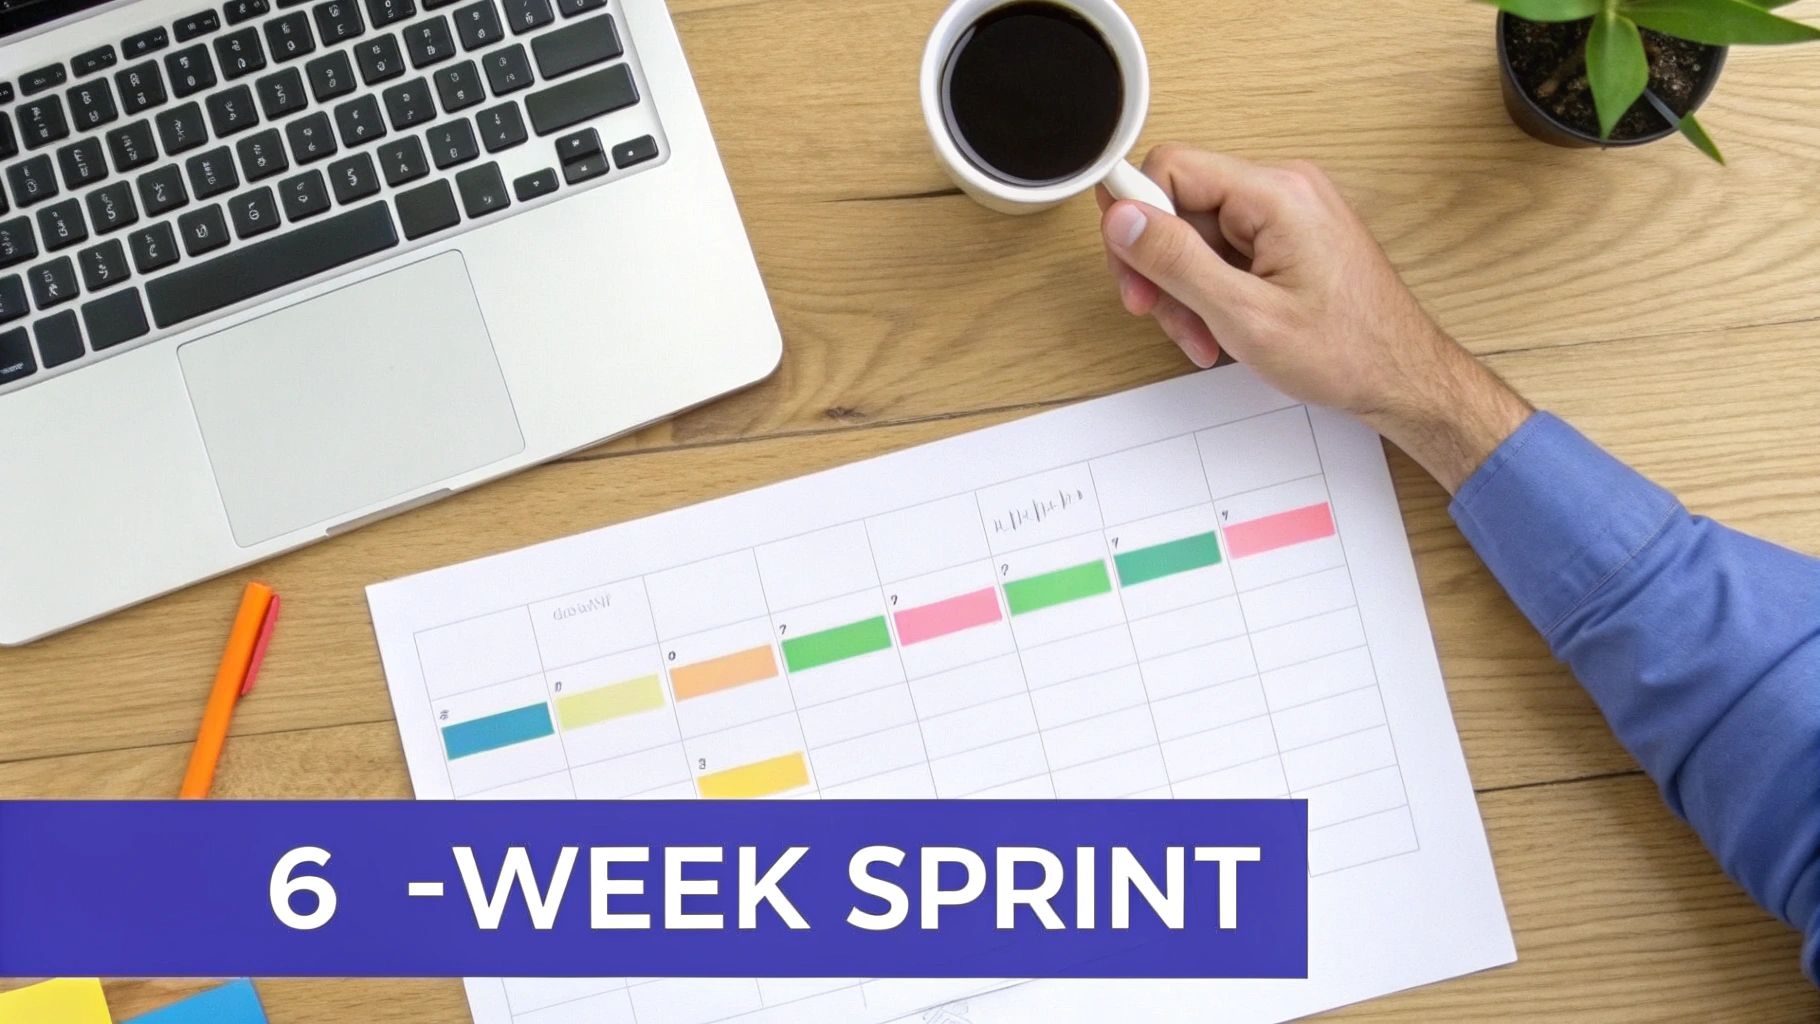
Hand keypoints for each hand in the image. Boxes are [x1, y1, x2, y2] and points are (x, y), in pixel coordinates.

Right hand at [1097, 146, 1531, 492]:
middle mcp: (1283, 188)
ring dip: (1185, 289)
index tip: (1132, 271)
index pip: (1171, 166)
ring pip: (1199, 235)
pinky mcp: (1290, 237)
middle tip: (1155, 313)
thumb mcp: (1243, 315)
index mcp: (1275, 194)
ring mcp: (1288, 212)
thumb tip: (1122, 216)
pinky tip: (1220, 330)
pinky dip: (1212, 291)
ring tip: (1200, 338)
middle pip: (1181, 204)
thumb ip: (1176, 260)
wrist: (1403, 379)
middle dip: (1161, 266)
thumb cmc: (1345, 353)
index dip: (1137, 217)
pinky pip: (1226, 251)